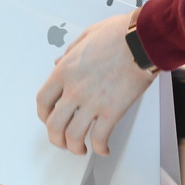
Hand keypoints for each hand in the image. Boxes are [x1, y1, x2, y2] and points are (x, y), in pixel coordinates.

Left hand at [36, 12, 155, 155]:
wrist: (142, 40)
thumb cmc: (119, 35)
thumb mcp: (85, 37)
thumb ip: (70, 52)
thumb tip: (60, 62)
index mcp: (64, 71)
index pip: (42, 101)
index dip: (43, 115)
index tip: (48, 118)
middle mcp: (73, 90)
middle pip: (53, 125)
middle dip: (56, 138)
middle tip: (62, 141)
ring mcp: (91, 102)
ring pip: (73, 136)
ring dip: (75, 147)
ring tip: (80, 149)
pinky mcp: (112, 111)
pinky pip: (99, 137)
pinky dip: (100, 148)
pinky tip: (103, 149)